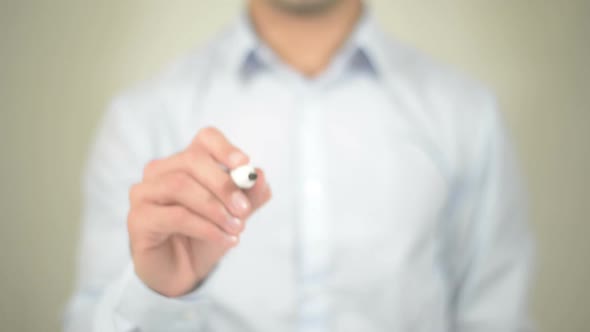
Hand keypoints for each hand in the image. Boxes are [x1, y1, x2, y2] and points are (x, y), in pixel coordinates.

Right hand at [127, 127, 270, 296]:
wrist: (183, 272)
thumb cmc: (206, 235)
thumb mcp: (235, 215)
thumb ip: (250, 195)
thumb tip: (260, 176)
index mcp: (186, 162)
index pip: (205, 139)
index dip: (225, 148)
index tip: (244, 165)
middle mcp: (160, 170)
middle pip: (192, 160)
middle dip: (224, 185)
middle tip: (245, 210)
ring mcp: (145, 192)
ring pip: (180, 186)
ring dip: (215, 209)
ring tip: (236, 229)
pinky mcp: (138, 218)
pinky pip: (175, 216)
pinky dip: (205, 228)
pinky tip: (224, 240)